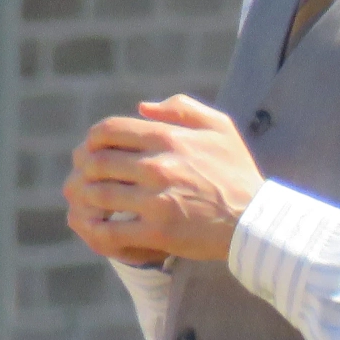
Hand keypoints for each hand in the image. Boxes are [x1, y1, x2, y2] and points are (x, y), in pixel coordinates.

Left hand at [65, 95, 264, 263]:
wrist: (256, 219)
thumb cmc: (236, 172)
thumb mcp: (220, 127)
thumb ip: (182, 108)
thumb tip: (142, 108)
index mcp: (170, 138)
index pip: (108, 130)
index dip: (91, 139)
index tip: (93, 150)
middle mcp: (160, 167)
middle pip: (96, 163)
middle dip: (83, 170)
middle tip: (84, 178)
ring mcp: (157, 201)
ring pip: (97, 195)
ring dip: (85, 199)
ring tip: (87, 203)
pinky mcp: (158, 232)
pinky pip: (108, 231)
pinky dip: (94, 229)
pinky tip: (96, 227)